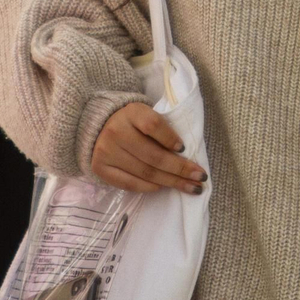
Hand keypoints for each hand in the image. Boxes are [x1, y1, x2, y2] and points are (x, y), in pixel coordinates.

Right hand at [90, 103, 206, 193]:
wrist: (99, 126)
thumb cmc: (133, 122)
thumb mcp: (145, 115)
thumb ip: (162, 129)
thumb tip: (185, 156)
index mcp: (131, 112)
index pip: (153, 126)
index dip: (170, 138)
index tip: (184, 149)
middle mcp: (116, 131)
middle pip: (153, 155)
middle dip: (180, 169)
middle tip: (200, 177)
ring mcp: (106, 151)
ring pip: (145, 172)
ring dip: (170, 182)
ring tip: (190, 187)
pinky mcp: (101, 168)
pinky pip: (129, 183)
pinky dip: (149, 187)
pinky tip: (163, 187)